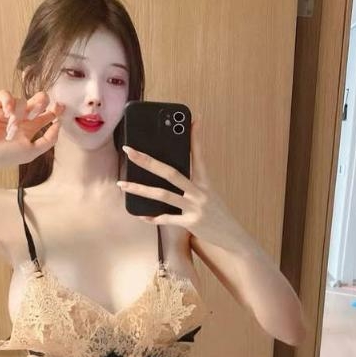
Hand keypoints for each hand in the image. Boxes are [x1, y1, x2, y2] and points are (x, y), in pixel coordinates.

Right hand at [0, 89, 65, 173]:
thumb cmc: (1, 156)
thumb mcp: (31, 151)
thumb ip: (48, 140)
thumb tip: (58, 125)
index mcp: (28, 131)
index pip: (45, 118)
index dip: (54, 112)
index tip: (62, 107)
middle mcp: (18, 120)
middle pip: (36, 105)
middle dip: (43, 101)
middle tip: (47, 101)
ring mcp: (5, 112)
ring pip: (22, 100)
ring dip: (20, 111)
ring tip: (12, 124)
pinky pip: (5, 95)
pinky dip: (8, 101)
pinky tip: (8, 111)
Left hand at [118, 114, 240, 245]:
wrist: (233, 236)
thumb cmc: (218, 214)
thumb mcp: (210, 195)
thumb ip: (195, 184)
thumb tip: (178, 175)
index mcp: (205, 182)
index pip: (199, 155)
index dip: (196, 138)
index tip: (194, 120)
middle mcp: (200, 192)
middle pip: (171, 172)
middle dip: (148, 161)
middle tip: (129, 151)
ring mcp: (195, 207)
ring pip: (164, 195)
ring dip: (140, 189)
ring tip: (123, 184)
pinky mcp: (192, 223)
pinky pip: (167, 219)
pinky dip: (153, 218)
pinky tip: (141, 215)